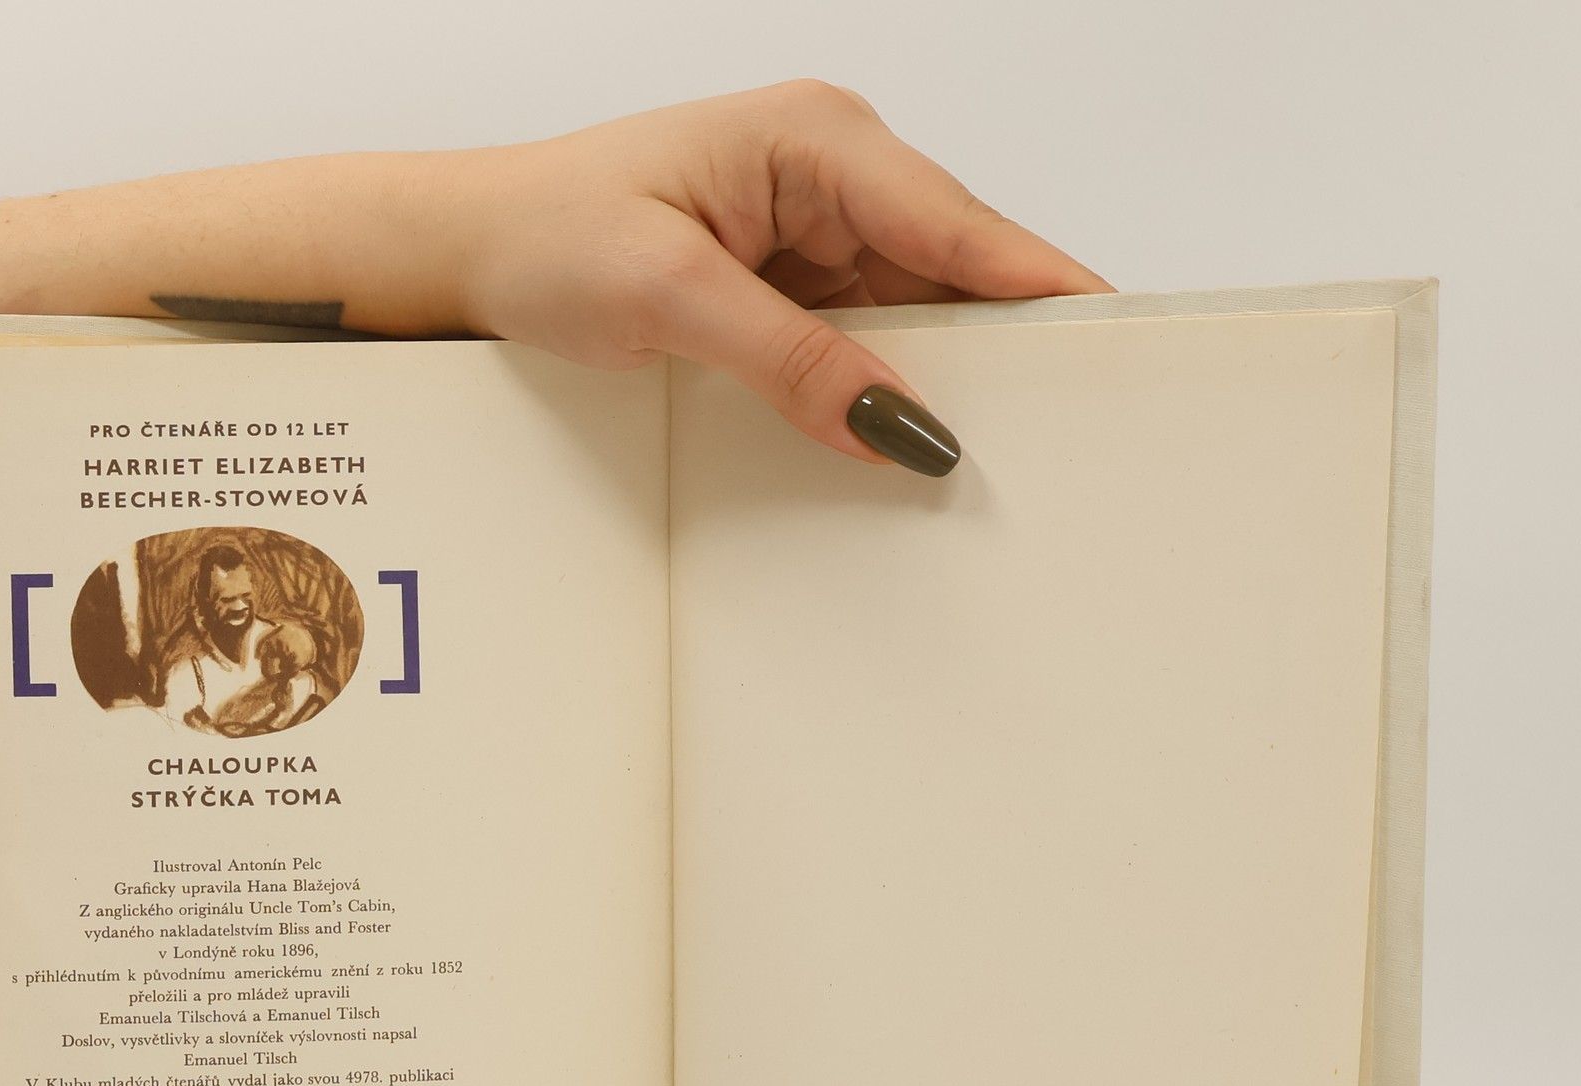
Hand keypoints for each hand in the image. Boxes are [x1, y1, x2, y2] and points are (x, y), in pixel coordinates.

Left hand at [451, 81, 1110, 470]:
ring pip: (918, 312)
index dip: (1038, 286)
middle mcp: (830, 173)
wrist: (469, 253)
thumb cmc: (546, 235)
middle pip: (956, 268)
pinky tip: (908, 438)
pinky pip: (868, 340)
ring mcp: (815, 230)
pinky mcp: (792, 284)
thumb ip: (790, 358)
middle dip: (1005, 342)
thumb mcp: (669, 298)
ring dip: (946, 376)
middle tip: (1065, 426)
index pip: (956, 222)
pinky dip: (888, 388)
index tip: (1110, 339)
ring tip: (1002, 450)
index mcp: (815, 140)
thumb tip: (894, 421)